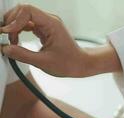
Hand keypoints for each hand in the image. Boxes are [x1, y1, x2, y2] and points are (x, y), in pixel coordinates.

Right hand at [1, 4, 120, 76]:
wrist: (80, 64)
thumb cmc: (69, 63)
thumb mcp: (44, 62)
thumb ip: (23, 55)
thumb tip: (6, 49)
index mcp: (52, 24)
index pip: (28, 11)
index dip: (14, 20)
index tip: (7, 32)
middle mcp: (49, 21)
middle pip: (23, 11)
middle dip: (11, 22)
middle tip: (6, 37)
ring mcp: (47, 24)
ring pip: (23, 17)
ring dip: (14, 27)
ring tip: (12, 42)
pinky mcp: (44, 29)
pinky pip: (27, 24)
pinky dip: (18, 31)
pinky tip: (16, 41)